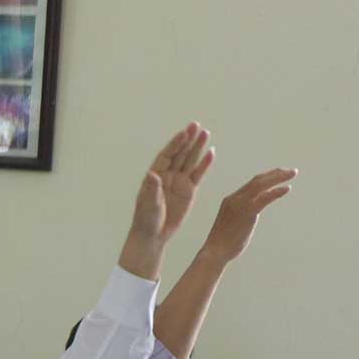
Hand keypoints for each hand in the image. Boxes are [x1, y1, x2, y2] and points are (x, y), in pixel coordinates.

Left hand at [131, 123, 214, 244]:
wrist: (154, 234)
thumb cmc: (147, 219)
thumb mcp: (149, 204)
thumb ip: (152, 189)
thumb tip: (152, 174)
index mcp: (155, 176)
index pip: (166, 155)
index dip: (175, 143)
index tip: (184, 132)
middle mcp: (167, 176)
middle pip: (179, 154)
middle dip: (187, 140)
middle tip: (196, 125)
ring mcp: (179, 182)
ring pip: (190, 160)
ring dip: (197, 147)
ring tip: (206, 132)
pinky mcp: (189, 190)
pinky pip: (198, 174)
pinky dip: (204, 164)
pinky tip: (211, 152)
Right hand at [197, 166, 295, 263]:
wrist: (215, 250)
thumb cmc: (223, 241)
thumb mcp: (233, 222)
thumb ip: (242, 214)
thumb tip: (251, 214)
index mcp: (230, 199)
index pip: (252, 183)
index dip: (268, 176)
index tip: (280, 174)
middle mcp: (235, 198)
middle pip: (258, 180)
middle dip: (276, 173)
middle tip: (292, 171)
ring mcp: (240, 204)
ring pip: (261, 185)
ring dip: (279, 177)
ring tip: (293, 173)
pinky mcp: (247, 212)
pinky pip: (264, 198)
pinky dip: (276, 192)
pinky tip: (287, 188)